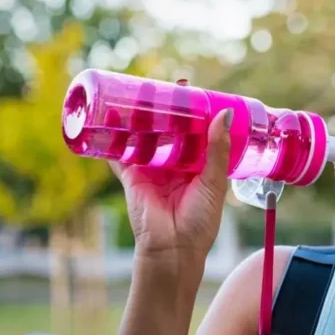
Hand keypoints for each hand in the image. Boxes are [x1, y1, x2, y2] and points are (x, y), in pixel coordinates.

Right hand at [110, 79, 232, 279]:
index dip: (195, 113)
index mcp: (198, 166)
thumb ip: (217, 149)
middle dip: (168, 109)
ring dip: (142, 117)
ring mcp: (151, 169)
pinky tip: (110, 116)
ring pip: (145, 136)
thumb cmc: (200, 222)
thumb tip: (223, 114)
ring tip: (142, 92)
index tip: (195, 91)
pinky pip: (120, 153)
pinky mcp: (131, 176)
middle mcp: (174, 165)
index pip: (196, 133)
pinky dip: (113, 137)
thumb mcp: (214, 182)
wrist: (173, 249)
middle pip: (169, 130)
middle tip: (170, 84)